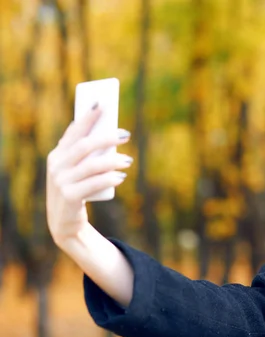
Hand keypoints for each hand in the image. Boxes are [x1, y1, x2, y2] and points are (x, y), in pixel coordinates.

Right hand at [46, 106, 132, 245]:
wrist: (65, 223)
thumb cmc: (77, 190)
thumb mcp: (77, 171)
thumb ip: (87, 155)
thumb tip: (111, 134)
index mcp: (57, 155)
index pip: (73, 131)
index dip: (88, 117)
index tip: (103, 104)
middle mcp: (56, 166)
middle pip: (84, 146)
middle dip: (106, 137)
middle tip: (126, 134)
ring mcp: (61, 182)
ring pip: (91, 165)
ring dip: (113, 160)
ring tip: (128, 160)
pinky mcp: (69, 197)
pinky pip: (93, 184)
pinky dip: (109, 178)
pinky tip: (121, 177)